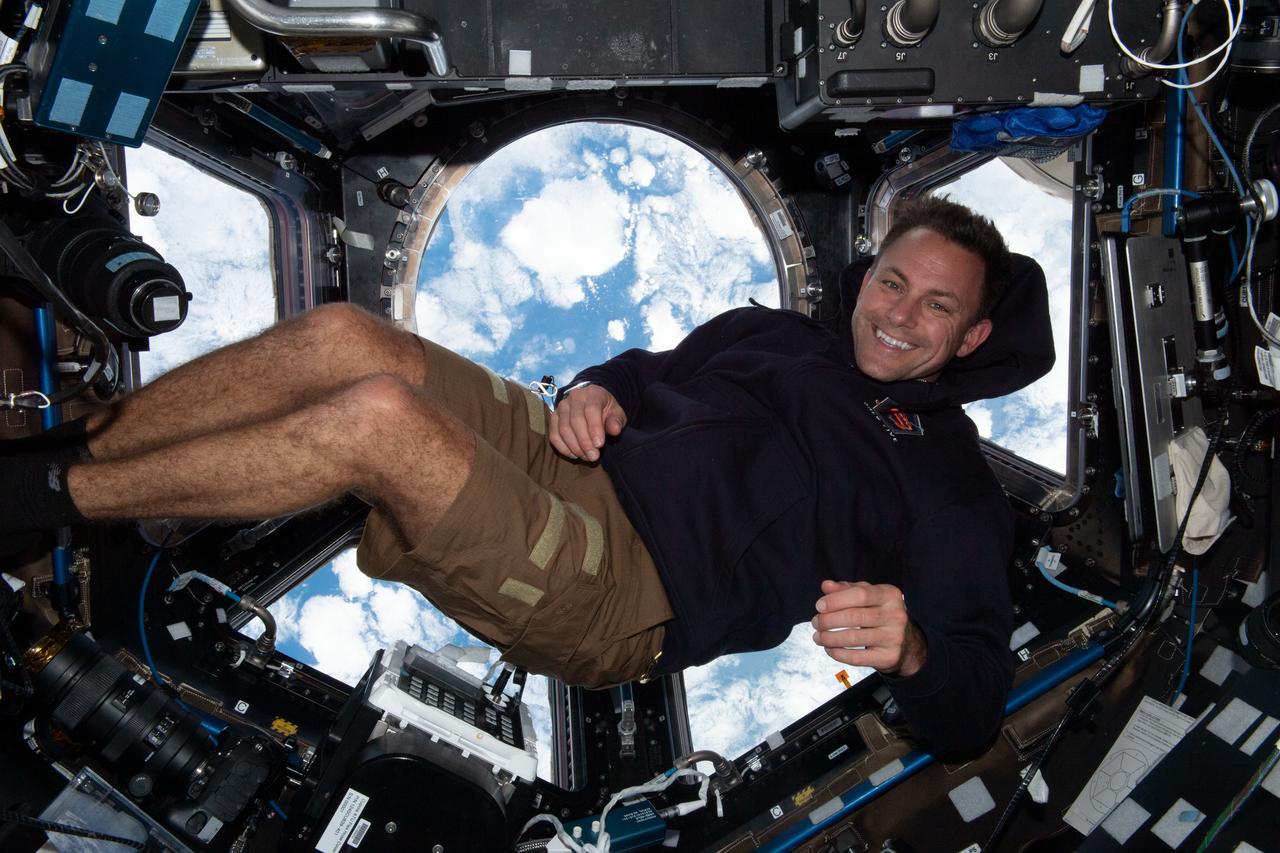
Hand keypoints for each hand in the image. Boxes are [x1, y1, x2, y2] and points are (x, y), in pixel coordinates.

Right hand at [548, 384, 626, 461]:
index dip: (595, 428)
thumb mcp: (616, 413)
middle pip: (575, 421)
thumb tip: (615, 430)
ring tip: (586, 456)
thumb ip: (616, 421)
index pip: (591, 410)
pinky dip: (563, 448)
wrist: (592, 403)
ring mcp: (561, 407)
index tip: (599, 444)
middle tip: (593, 456)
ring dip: (574, 447)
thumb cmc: (605, 410)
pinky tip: (574, 454)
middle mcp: (574, 398)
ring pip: (563, 429)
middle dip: (584, 442)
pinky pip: (554, 435)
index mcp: (593, 394)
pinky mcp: (553, 417)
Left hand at [811, 580, 926, 676]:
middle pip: (854, 617)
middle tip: (815, 623)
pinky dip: (838, 654)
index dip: (836, 600)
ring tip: (818, 637)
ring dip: (829, 638)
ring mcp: (894, 637)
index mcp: (889, 595)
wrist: (907, 642)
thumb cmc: (880, 613)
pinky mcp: (889, 657)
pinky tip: (830, 650)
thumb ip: (846, 589)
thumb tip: (826, 586)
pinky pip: (857, 658)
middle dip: (828, 620)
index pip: (860, 594)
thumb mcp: (867, 596)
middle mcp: (895, 615)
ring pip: (853, 638)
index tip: (819, 606)